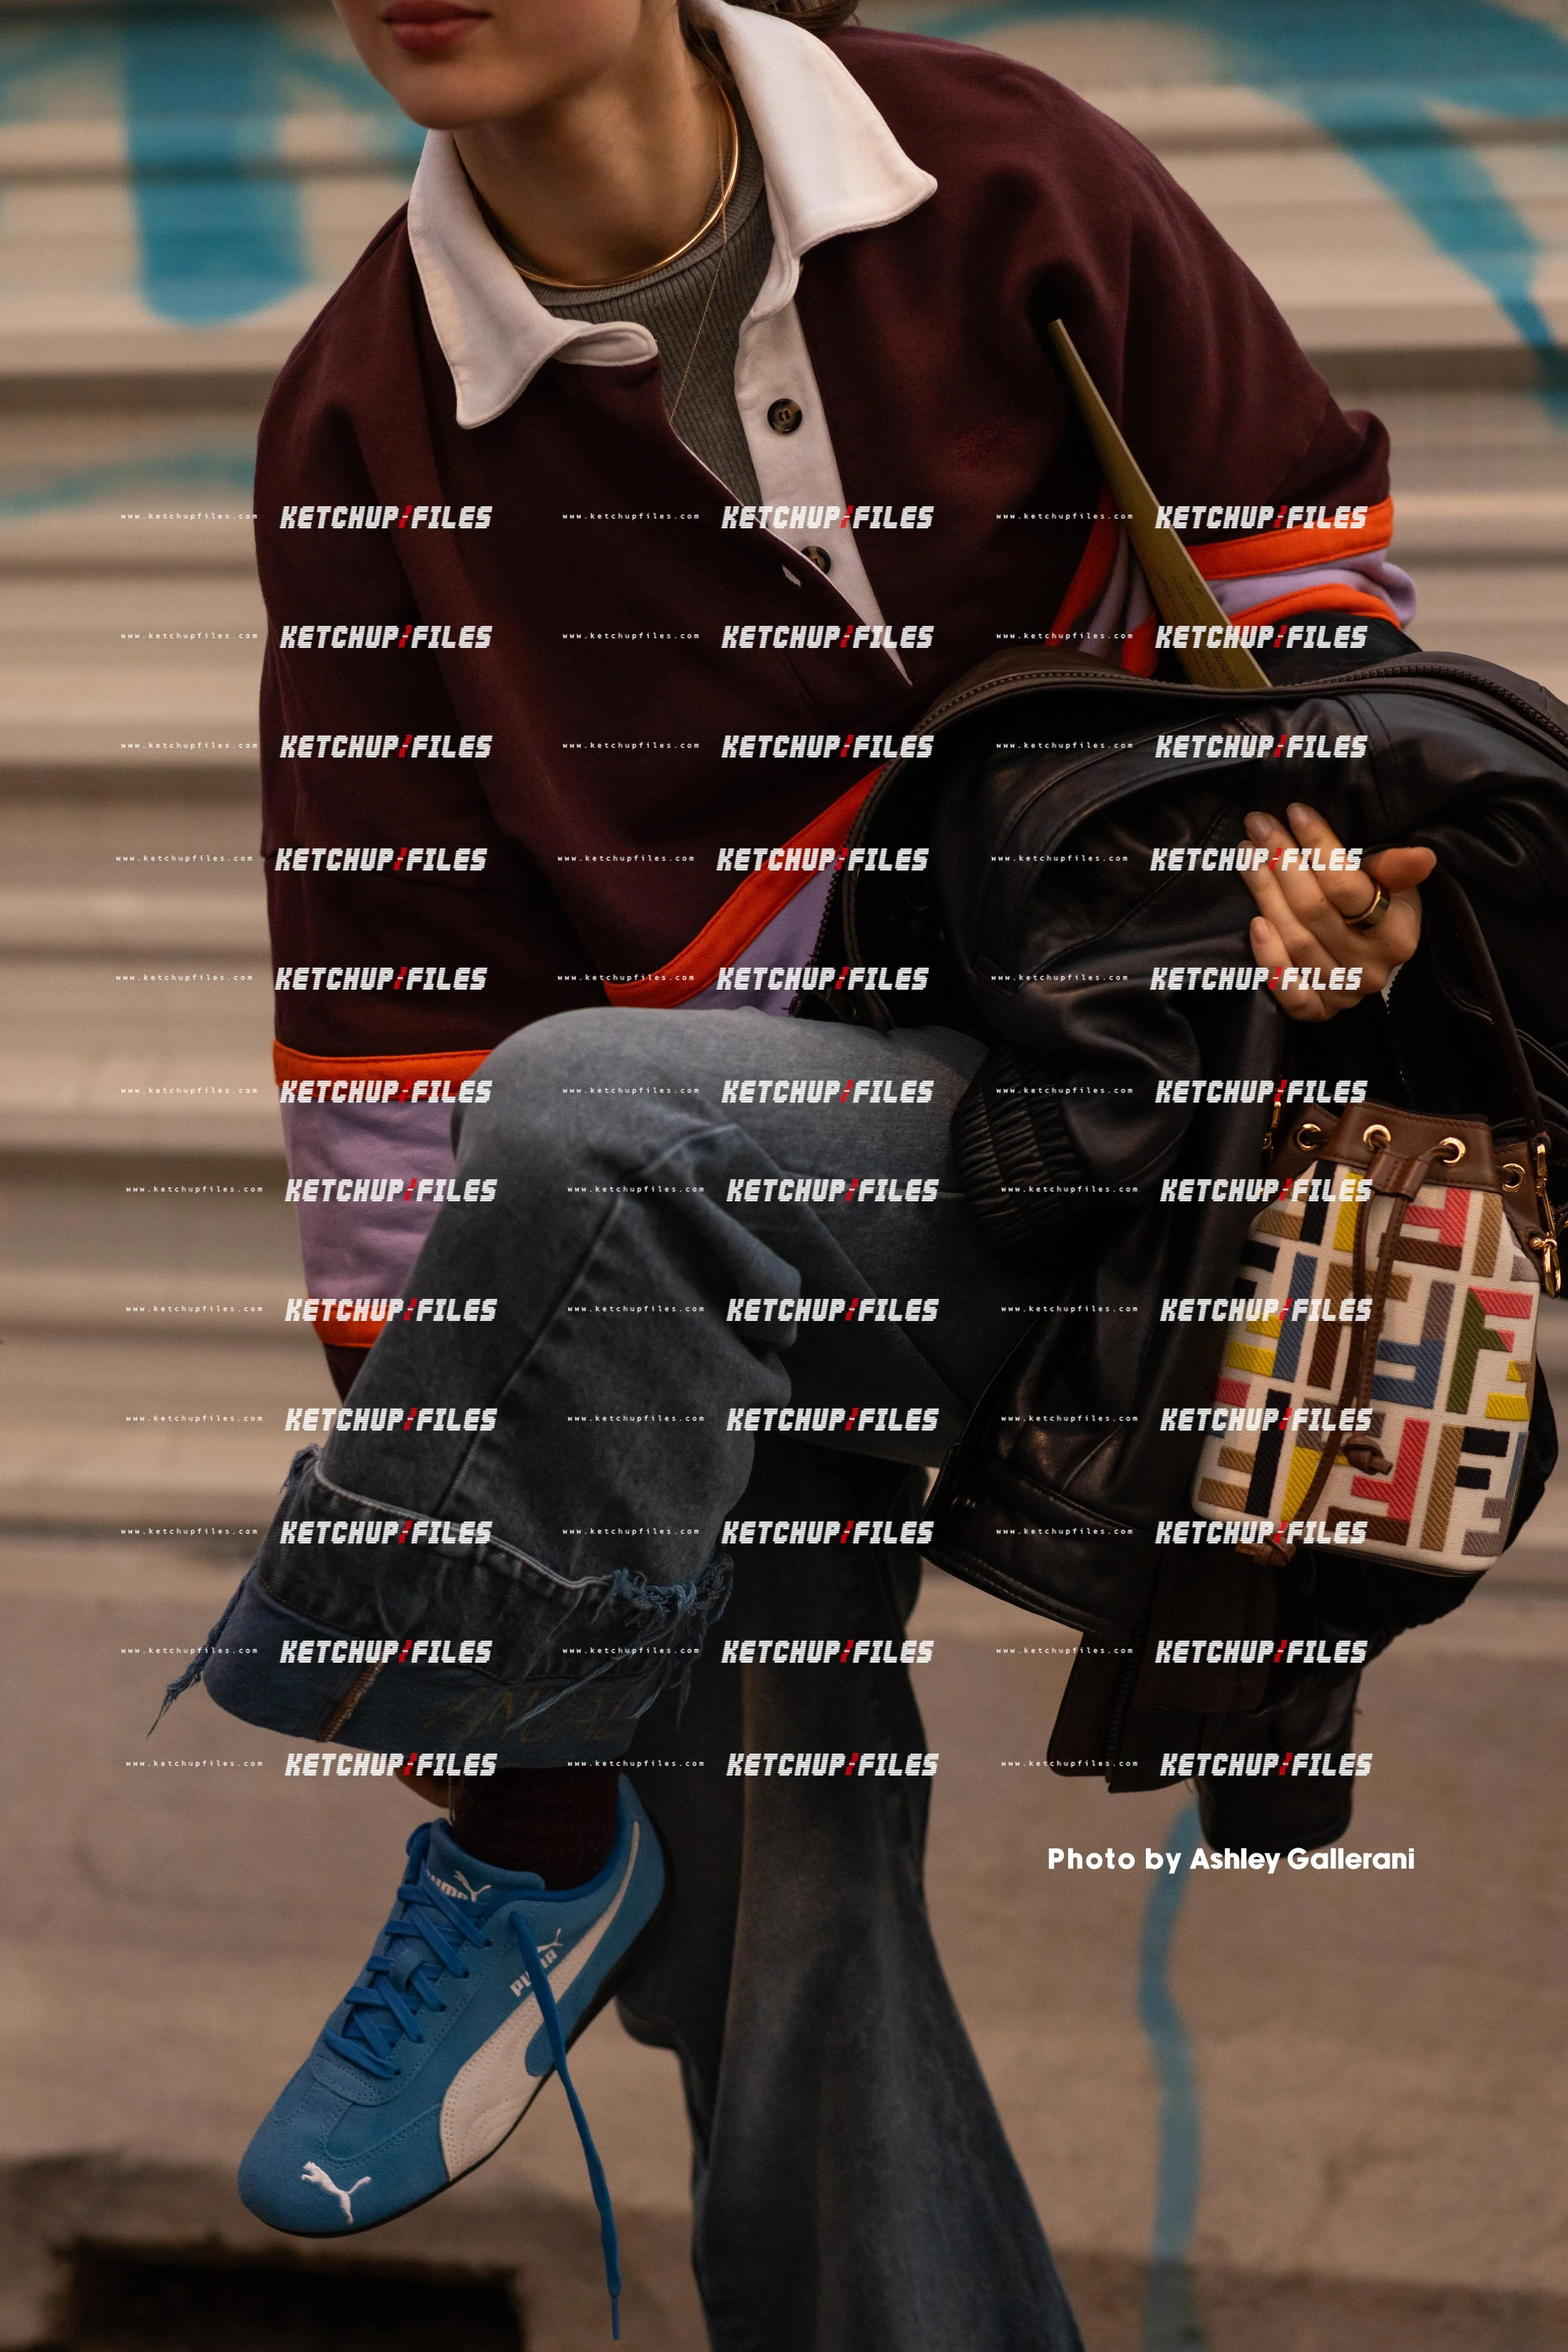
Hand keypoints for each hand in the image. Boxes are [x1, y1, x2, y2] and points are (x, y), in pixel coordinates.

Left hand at [1241, 803, 1433, 1022]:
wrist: (1373, 955)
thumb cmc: (1382, 906)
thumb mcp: (1394, 883)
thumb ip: (1395, 869)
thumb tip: (1421, 858)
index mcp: (1396, 934)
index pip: (1348, 887)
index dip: (1318, 848)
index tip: (1295, 813)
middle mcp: (1371, 967)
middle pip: (1314, 911)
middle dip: (1282, 862)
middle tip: (1259, 826)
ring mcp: (1344, 992)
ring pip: (1296, 941)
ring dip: (1265, 894)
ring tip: (1248, 856)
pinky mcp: (1318, 1009)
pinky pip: (1289, 991)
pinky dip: (1270, 959)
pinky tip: (1255, 925)